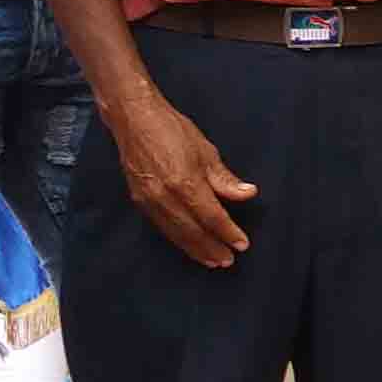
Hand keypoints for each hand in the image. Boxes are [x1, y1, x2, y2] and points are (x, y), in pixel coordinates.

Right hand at [111, 91, 255, 267]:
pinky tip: (187, 244)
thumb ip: (225, 178)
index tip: (242, 244)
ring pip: (176, 233)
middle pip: (193, 231)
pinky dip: (177, 239)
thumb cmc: (172, 130)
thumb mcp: (206, 151)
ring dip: (195, 249)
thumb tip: (248, 194)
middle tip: (227, 261)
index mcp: (185, 183)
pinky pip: (162, 227)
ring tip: (211, 260)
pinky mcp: (139, 201)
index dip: (228, 232)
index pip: (212, 217)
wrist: (134, 120)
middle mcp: (165, 197)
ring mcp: (150, 201)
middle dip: (212, 248)